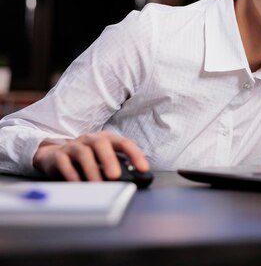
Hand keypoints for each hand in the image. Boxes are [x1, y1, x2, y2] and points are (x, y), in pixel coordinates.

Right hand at [33, 131, 149, 181]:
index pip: (124, 143)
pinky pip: (64, 163)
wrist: (53, 156)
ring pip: (83, 153)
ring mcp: (74, 145)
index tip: (143, 169)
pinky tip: (78, 185)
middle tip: (115, 177)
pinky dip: (72, 174)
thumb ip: (116, 166)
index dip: (135, 155)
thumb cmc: (86, 160)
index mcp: (106, 139)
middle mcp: (90, 139)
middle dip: (110, 160)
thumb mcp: (102, 160)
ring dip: (92, 170)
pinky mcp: (58, 155)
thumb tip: (133, 180)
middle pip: (101, 144)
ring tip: (97, 185)